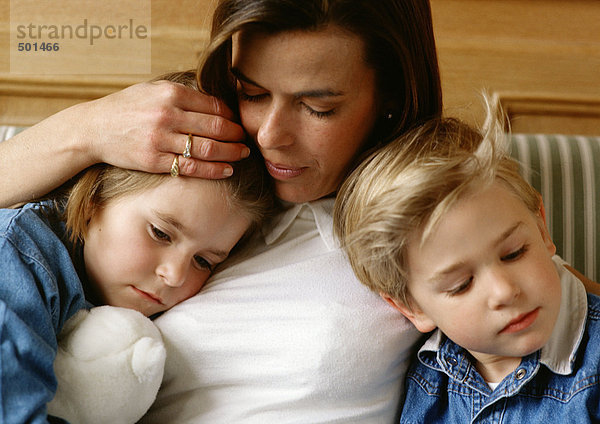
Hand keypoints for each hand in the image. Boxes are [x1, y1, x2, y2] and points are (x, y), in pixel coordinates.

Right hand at [83, 79, 247, 178]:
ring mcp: (160, 139)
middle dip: (236, 135)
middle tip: (246, 140)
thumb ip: (182, 95)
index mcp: (169, 93)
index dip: (231, 116)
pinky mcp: (154, 161)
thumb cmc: (126, 108)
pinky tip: (227, 170)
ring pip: (206, 149)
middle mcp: (167, 115)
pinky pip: (191, 167)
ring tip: (242, 154)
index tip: (239, 122)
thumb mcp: (152, 90)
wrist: (93, 129)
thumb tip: (216, 104)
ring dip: (230, 153)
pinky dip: (213, 170)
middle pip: (214, 127)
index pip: (212, 106)